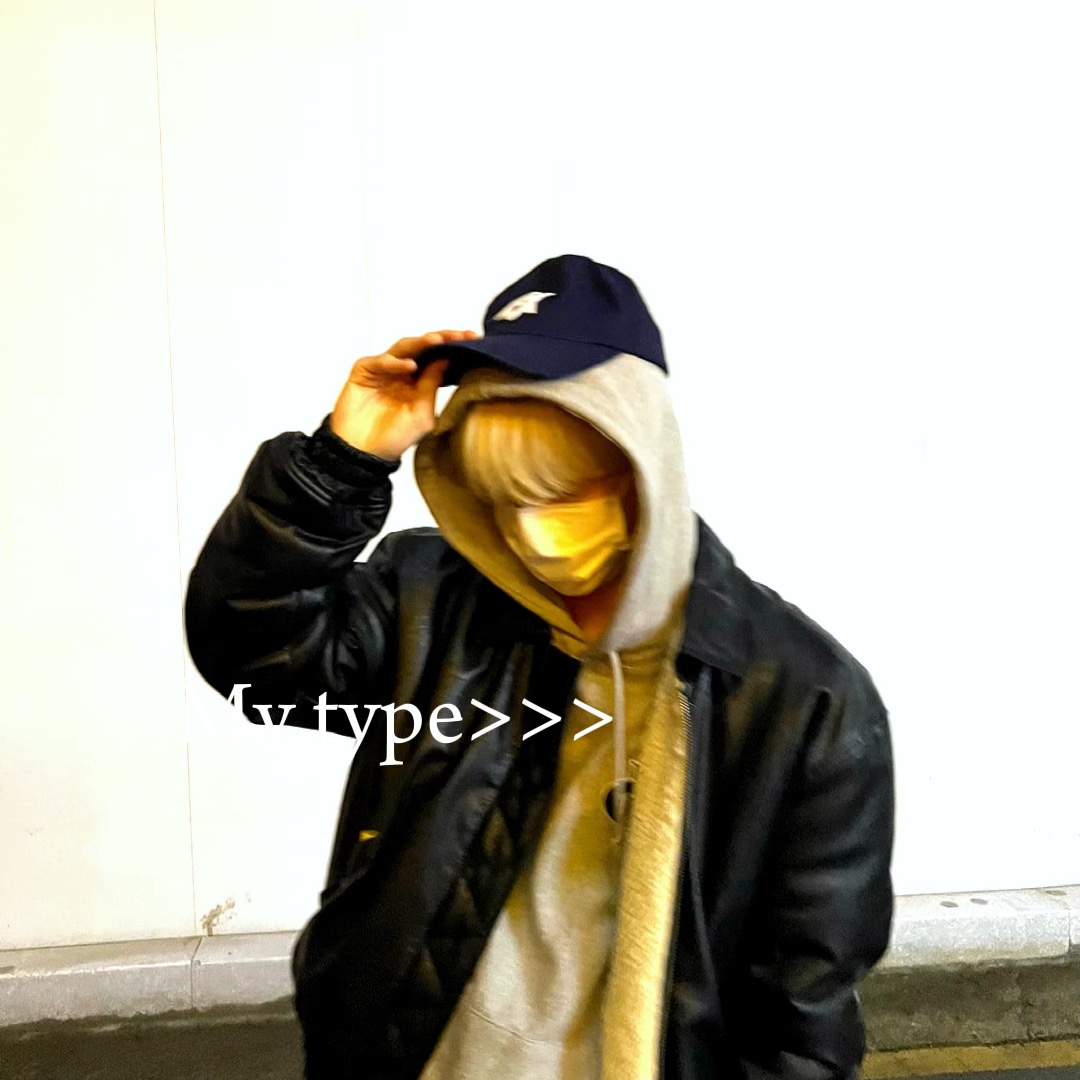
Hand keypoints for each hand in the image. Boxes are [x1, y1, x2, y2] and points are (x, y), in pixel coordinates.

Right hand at [330, 330, 477, 459]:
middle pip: (424, 347)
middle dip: (443, 339)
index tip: (474, 340)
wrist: (363, 453)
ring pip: (404, 347)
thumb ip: (432, 386)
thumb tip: (446, 359)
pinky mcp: (364, 371)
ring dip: (421, 343)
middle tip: (460, 335)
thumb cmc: (393, 438)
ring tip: (438, 341)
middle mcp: (402, 372)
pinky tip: (410, 366)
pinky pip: (381, 361)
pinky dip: (395, 362)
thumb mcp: (422, 414)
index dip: (455, 348)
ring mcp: (383, 369)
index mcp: (420, 382)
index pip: (439, 359)